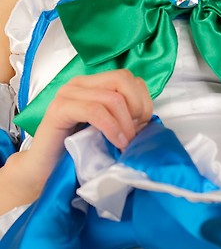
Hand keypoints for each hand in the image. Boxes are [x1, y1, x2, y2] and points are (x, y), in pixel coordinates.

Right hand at [25, 70, 152, 195]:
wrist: (44, 170)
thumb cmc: (76, 152)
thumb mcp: (107, 130)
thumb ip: (124, 118)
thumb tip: (148, 119)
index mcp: (94, 84)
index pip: (129, 78)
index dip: (143, 101)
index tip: (142, 126)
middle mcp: (80, 83)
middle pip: (122, 79)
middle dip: (137, 107)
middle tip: (135, 133)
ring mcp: (68, 93)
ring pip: (111, 96)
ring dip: (126, 122)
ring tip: (125, 143)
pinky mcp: (59, 109)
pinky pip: (94, 110)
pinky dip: (111, 127)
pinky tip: (116, 142)